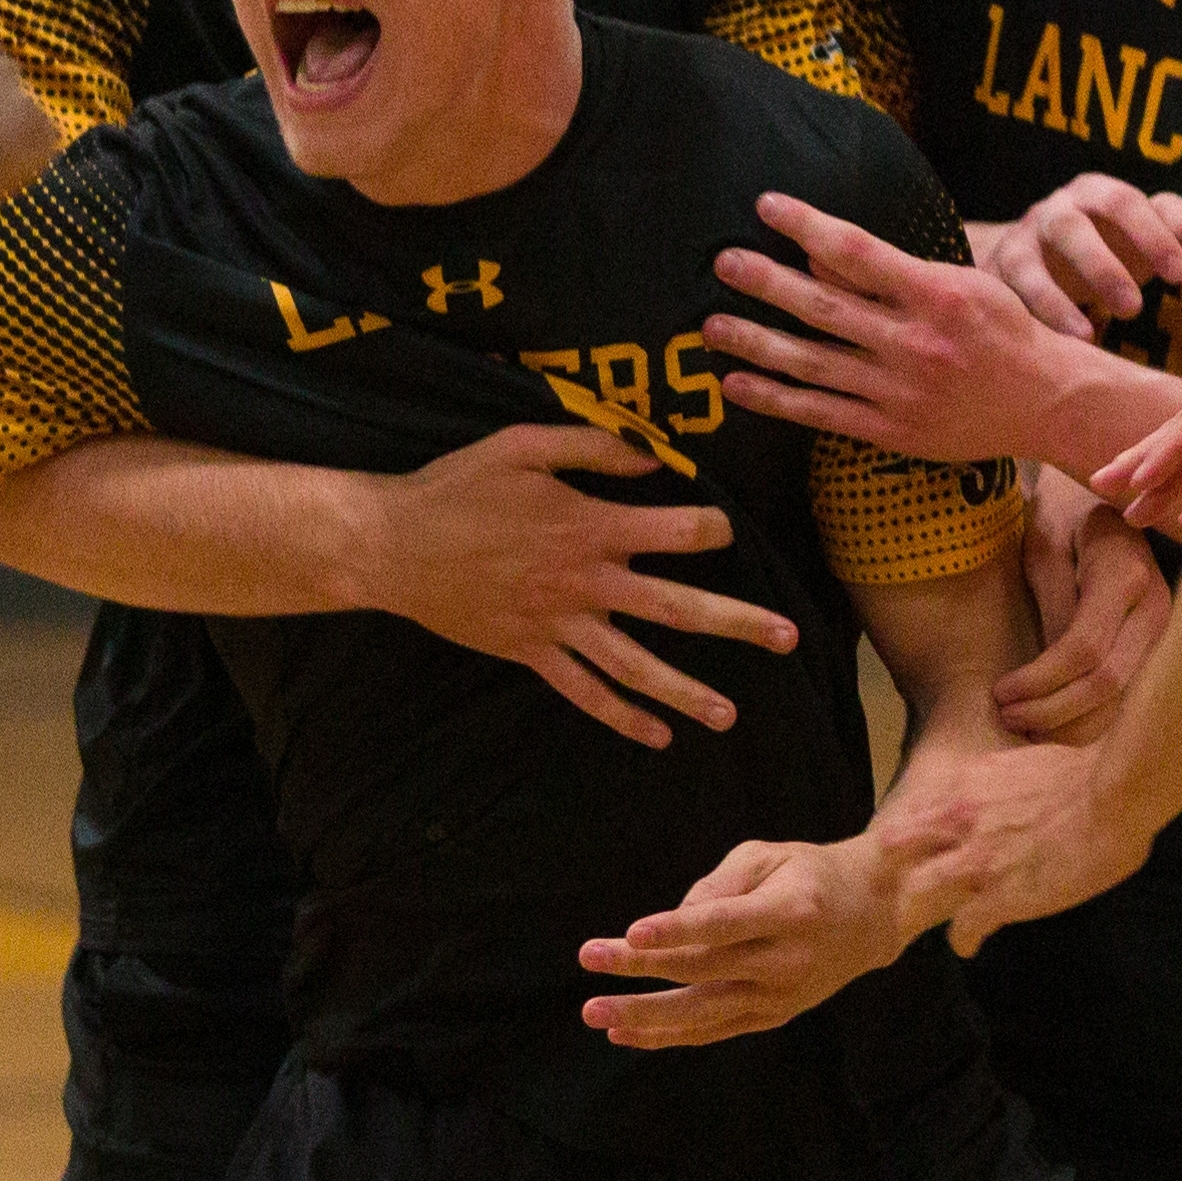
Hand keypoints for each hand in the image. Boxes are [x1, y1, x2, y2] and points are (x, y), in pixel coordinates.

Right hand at [373, 424, 801, 748]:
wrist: (392, 545)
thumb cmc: (458, 486)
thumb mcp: (522, 444)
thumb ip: (592, 448)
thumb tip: (652, 459)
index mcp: (590, 526)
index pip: (676, 532)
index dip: (710, 528)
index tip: (726, 529)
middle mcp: (585, 583)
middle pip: (677, 608)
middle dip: (737, 624)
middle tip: (788, 639)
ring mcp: (558, 625)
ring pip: (636, 666)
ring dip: (686, 692)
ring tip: (729, 716)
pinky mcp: (530, 652)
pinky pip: (584, 692)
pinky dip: (620, 717)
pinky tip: (656, 736)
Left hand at [576, 837, 912, 1047]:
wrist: (871, 916)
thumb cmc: (808, 874)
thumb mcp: (769, 856)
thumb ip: (720, 884)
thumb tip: (672, 921)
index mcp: (789, 912)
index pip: (723, 924)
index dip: (677, 930)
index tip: (632, 932)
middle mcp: (786, 961)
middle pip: (703, 969)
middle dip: (640, 966)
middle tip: (590, 956)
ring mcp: (780, 996)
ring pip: (702, 1012)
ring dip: (644, 1015)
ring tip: (595, 1012)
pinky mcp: (772, 1016)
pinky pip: (713, 1031)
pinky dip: (668, 1036)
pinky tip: (625, 1035)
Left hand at [706, 192, 1107, 467]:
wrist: (1045, 402)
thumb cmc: (1001, 331)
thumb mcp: (961, 284)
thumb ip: (894, 272)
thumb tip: (821, 257)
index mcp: (935, 294)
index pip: (858, 250)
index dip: (808, 225)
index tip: (767, 205)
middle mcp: (914, 342)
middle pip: (823, 306)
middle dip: (766, 282)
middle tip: (722, 261)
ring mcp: (899, 391)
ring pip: (811, 362)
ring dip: (755, 342)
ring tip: (710, 326)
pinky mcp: (891, 430)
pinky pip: (820, 413)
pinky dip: (774, 399)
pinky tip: (736, 384)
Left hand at [877, 741, 1151, 957]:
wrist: (1113, 796)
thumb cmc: (1087, 774)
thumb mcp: (1025, 763)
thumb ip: (1001, 781)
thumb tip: (1003, 790)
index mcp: (967, 782)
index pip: (915, 806)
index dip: (909, 828)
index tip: (911, 843)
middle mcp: (959, 819)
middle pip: (896, 847)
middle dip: (894, 866)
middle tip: (897, 885)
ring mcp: (975, 861)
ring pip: (917, 891)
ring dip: (919, 909)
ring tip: (921, 922)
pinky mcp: (999, 897)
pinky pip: (964, 929)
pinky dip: (964, 940)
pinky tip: (968, 946)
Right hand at [972, 175, 1181, 341]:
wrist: (1029, 263)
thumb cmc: (1106, 251)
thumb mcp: (1147, 243)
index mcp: (1102, 194)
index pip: (1131, 203)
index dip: (1156, 234)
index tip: (1181, 274)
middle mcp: (1064, 206)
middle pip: (1085, 220)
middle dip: (1108, 262)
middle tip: (1137, 308)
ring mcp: (1030, 233)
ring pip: (1046, 250)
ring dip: (1071, 287)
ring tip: (1098, 330)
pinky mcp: (1005, 265)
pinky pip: (1019, 283)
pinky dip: (1044, 310)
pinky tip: (1073, 340)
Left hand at [995, 474, 1166, 741]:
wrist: (1110, 501)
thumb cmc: (1067, 516)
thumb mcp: (1045, 546)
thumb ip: (1052, 604)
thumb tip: (1047, 669)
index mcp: (1124, 575)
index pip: (1084, 649)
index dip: (1040, 680)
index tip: (1000, 692)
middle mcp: (1156, 608)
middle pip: (1108, 682)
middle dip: (1054, 710)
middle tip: (1008, 718)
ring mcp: (1164, 630)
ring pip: (1123, 698)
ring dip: (1072, 724)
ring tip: (1026, 728)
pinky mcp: (1158, 645)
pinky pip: (1127, 694)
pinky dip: (1091, 717)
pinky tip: (1055, 724)